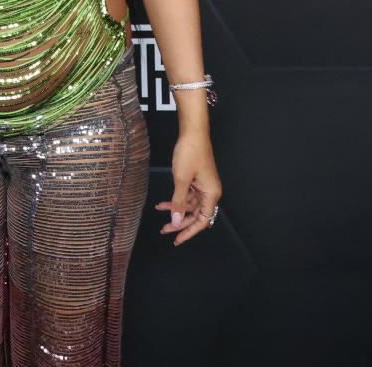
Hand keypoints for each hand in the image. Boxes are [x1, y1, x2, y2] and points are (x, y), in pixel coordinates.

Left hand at [156, 131, 221, 245]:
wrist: (192, 133)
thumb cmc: (190, 153)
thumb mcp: (181, 180)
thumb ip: (178, 203)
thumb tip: (177, 222)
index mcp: (211, 194)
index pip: (202, 220)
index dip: (190, 232)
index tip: (177, 239)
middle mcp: (210, 192)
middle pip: (196, 215)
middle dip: (180, 223)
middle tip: (165, 230)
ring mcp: (204, 186)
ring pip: (190, 205)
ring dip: (176, 210)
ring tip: (160, 214)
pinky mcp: (197, 180)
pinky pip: (187, 195)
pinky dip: (176, 200)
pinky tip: (163, 204)